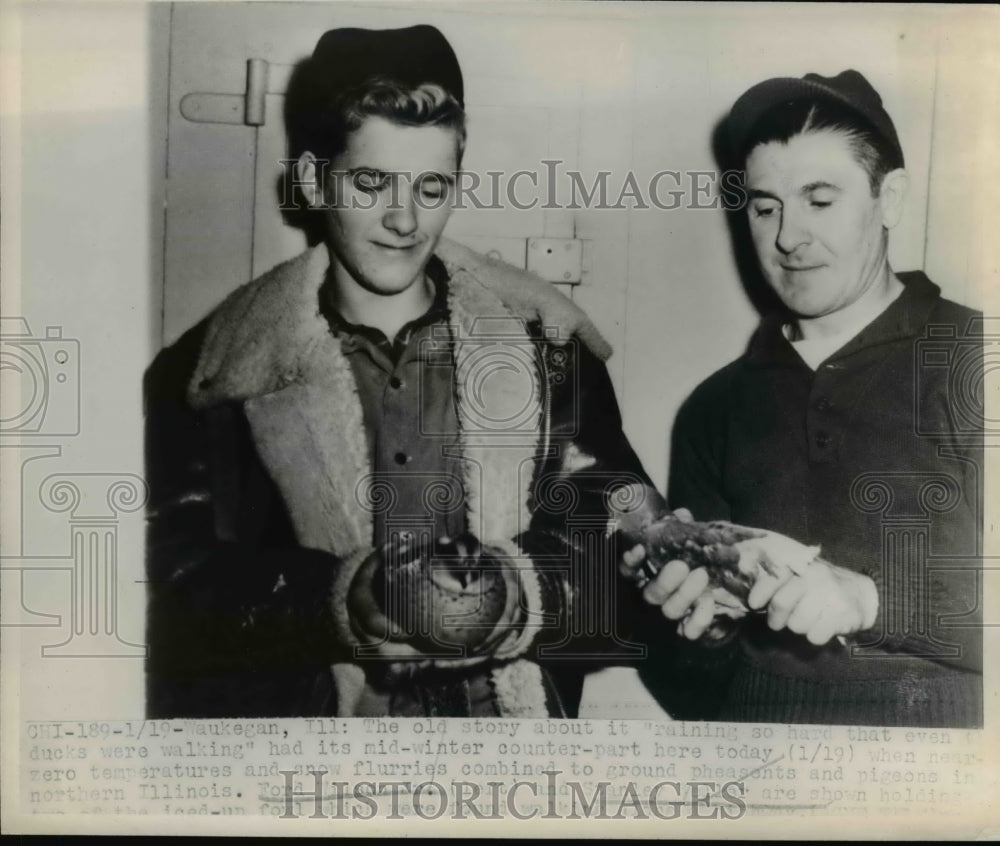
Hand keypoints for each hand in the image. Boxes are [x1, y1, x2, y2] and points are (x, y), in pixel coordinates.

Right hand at [624, 508, 719, 640]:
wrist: (722, 590)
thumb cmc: (694, 560)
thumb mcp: (686, 542)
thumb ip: (681, 530)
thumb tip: (682, 515)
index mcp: (649, 574)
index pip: (629, 571)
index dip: (630, 562)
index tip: (640, 549)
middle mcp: (656, 595)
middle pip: (651, 594)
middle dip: (665, 581)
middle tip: (681, 566)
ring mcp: (673, 612)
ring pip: (670, 610)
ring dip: (685, 594)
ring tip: (702, 575)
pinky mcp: (691, 627)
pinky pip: (690, 630)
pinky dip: (699, 619)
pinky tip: (708, 603)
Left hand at [747, 558, 877, 644]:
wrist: (863, 595)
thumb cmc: (823, 588)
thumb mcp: (803, 578)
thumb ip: (780, 584)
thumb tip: (753, 601)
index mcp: (802, 567)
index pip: (774, 578)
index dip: (760, 593)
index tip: (753, 604)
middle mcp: (815, 577)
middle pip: (781, 603)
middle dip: (775, 619)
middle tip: (776, 623)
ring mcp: (830, 595)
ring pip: (797, 624)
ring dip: (799, 627)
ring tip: (809, 619)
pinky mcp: (842, 615)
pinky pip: (815, 636)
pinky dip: (816, 636)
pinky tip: (822, 626)